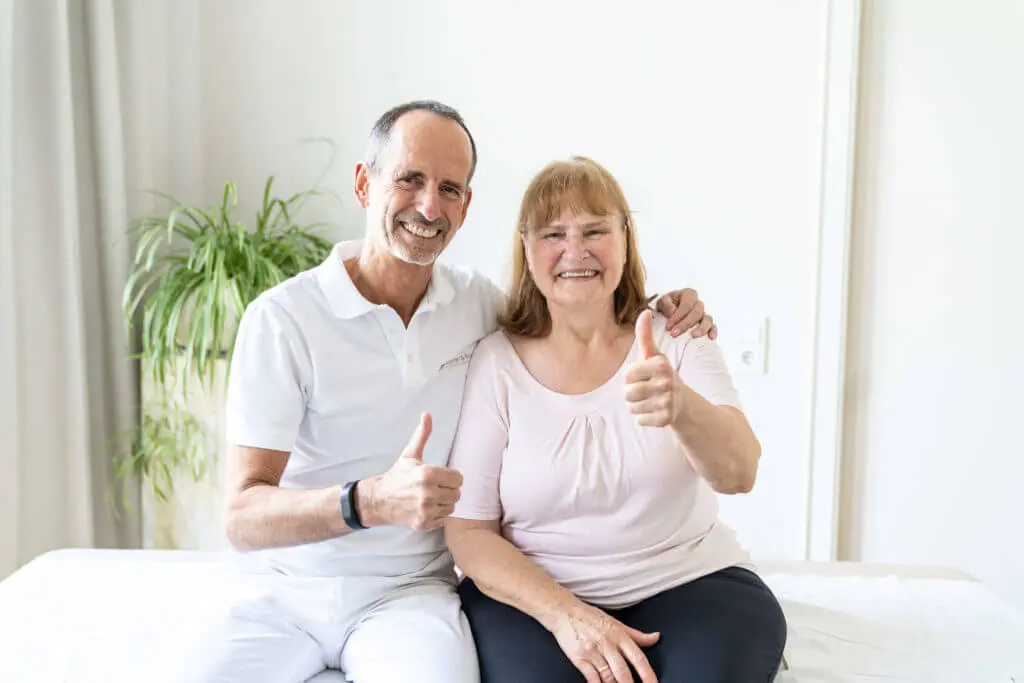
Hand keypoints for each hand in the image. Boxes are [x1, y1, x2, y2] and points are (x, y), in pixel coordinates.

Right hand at [357, 413, 462, 530]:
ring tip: (431, 498)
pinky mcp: (424, 523)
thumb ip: (422, 435)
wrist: (378, 500)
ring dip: (444, 503)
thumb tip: (427, 414)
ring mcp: (426, 510)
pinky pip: (443, 519)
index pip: (459, 478)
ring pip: (452, 507)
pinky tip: (427, 508)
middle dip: (448, 490)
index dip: (452, 477)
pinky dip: (438, 515)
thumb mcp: (410, 455)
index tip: (441, 477)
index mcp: (427, 474)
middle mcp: (428, 493)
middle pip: (457, 493)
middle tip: (435, 487)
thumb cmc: (397, 476)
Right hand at [551, 602, 659, 682]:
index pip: (638, 657)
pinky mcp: (579, 659)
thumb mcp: (616, 623)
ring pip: (608, 677)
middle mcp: (608, 644)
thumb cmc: (590, 617)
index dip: (648, 674)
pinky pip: (592, 678)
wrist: (564, 612)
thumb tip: (656, 638)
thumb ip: (636, 635)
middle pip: (623, 672)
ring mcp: (593, 652)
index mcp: (619, 635)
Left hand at [625, 311, 684, 427]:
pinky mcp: (666, 418)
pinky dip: (644, 417)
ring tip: (650, 400)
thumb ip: (646, 335)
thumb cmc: (662, 375)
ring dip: (637, 406)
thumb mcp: (655, 355)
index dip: (632, 378)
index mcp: (661, 364)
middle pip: (627, 393)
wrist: (684, 403)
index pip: (627, 375)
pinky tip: (655, 411)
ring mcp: (667, 401)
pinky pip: (640, 420)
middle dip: (632, 394)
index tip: (644, 376)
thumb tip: (644, 311)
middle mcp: (666, 382)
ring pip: (632, 407)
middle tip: (646, 391)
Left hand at [655, 288, 716, 338]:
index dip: (678, 316)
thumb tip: (672, 312)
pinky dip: (713, 331)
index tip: (668, 327)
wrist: (667, 315)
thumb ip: (666, 304)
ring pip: (708, 319)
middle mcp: (698, 303)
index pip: (686, 304)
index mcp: (688, 295)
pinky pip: (713, 327)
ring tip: (693, 336)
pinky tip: (711, 338)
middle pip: (697, 312)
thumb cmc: (665, 307)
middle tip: (674, 334)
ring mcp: (704, 314)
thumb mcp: (661, 302)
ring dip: (701, 328)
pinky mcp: (707, 324)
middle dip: (685, 324)